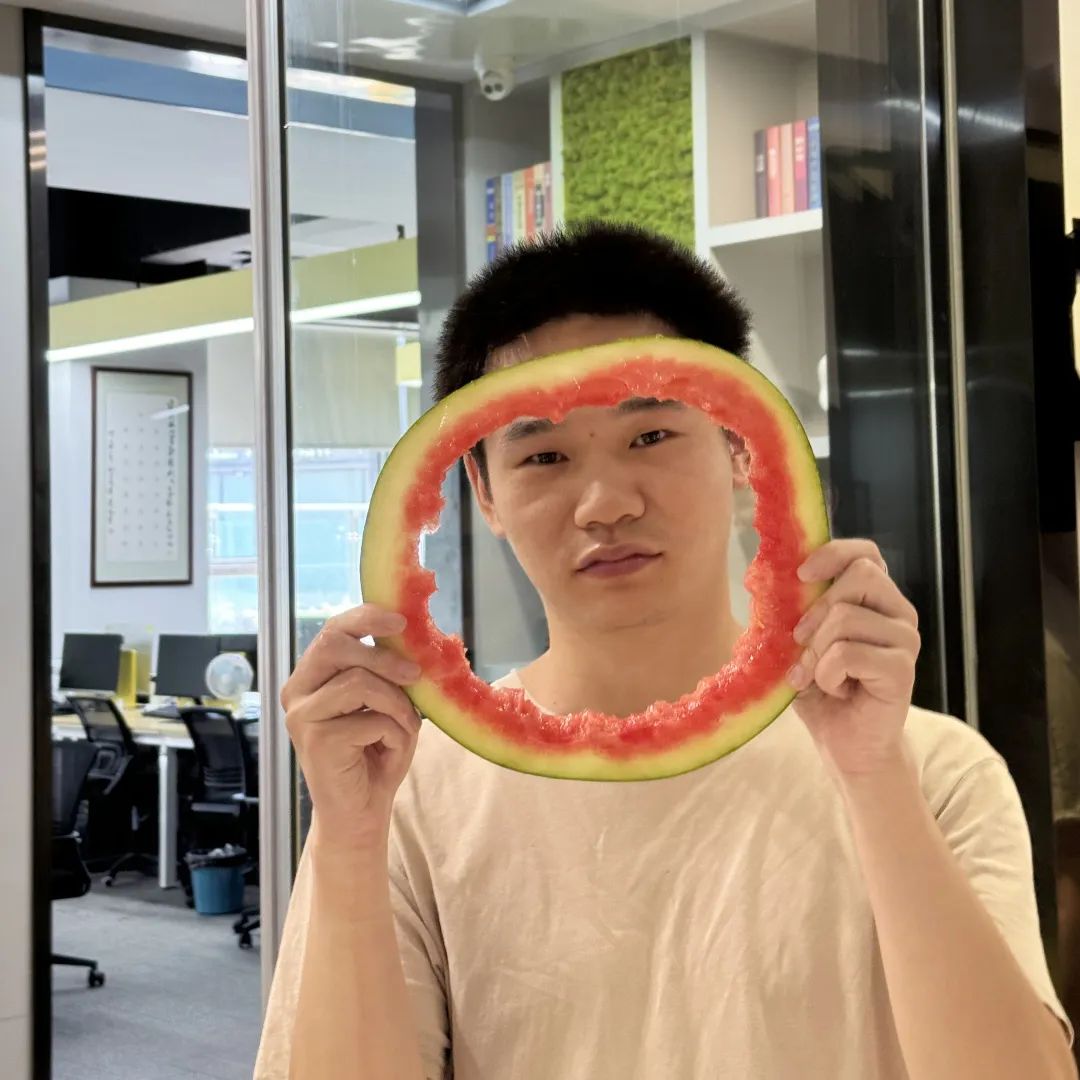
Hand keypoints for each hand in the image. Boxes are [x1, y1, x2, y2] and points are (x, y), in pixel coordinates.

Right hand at [281, 605, 421, 852]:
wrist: (361, 812)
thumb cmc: (375, 753)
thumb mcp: (387, 703)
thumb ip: (389, 672)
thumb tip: (413, 637)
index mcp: (311, 676)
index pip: (332, 630)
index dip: (366, 617)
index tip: (401, 621)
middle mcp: (297, 692)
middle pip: (336, 645)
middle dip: (383, 656)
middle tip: (415, 673)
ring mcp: (302, 717)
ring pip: (358, 682)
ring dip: (396, 703)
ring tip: (407, 725)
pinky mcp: (316, 742)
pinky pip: (369, 719)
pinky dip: (394, 732)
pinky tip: (390, 749)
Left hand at [787, 539, 920, 778]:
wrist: (844, 743)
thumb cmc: (820, 688)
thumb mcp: (797, 642)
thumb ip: (789, 609)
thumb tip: (761, 578)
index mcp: (874, 599)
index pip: (866, 553)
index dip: (834, 553)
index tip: (801, 574)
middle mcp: (897, 613)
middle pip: (860, 576)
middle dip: (816, 610)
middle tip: (800, 643)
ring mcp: (905, 640)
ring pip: (846, 617)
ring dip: (816, 651)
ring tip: (818, 675)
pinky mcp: (903, 669)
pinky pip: (848, 653)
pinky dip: (826, 674)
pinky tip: (835, 689)